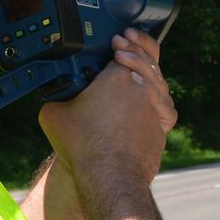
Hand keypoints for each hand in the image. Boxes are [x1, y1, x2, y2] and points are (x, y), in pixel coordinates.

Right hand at [38, 29, 175, 219]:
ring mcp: (156, 106)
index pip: (124, 48)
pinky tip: (152, 97)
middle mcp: (142, 86)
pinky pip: (165, 105)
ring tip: (137, 70)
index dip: (119, 42)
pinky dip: (159, 98)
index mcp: (117, 75)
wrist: (111, 178)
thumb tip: (55, 99)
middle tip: (127, 43)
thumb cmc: (85, 146)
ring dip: (149, 70)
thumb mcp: (53, 115)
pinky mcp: (162, 126)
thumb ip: (57, 98)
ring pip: (158, 80)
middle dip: (137, 47)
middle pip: (146, 58)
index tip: (114, 41)